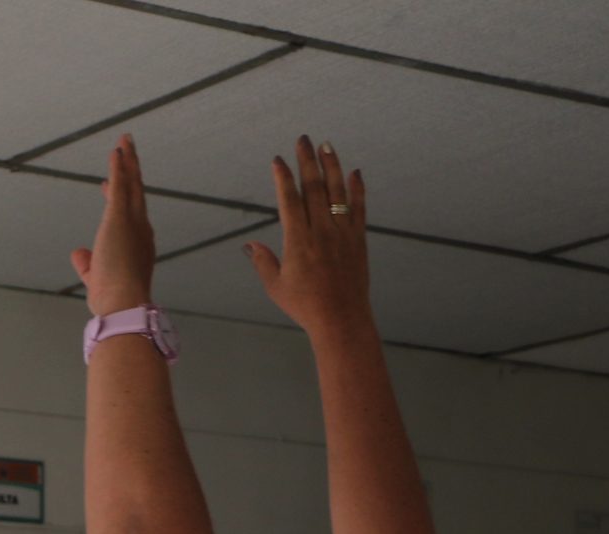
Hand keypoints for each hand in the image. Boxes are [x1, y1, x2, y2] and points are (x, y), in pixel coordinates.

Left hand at [71, 134, 155, 317]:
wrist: (123, 303)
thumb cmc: (113, 298)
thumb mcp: (95, 277)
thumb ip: (87, 264)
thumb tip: (78, 252)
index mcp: (137, 243)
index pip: (128, 214)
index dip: (119, 196)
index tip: (108, 184)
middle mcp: (140, 228)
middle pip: (136, 191)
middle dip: (132, 169)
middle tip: (127, 149)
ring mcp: (132, 221)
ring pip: (131, 183)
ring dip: (127, 160)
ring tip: (124, 141)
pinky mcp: (119, 218)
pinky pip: (120, 186)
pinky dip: (118, 167)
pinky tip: (116, 151)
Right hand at [248, 136, 371, 337]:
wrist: (341, 318)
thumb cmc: (304, 305)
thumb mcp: (275, 286)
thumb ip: (263, 261)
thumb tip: (250, 244)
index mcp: (297, 242)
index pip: (290, 201)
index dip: (284, 178)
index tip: (278, 160)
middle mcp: (321, 232)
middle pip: (313, 188)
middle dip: (307, 161)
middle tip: (303, 140)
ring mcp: (342, 233)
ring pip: (336, 192)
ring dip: (331, 166)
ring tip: (326, 146)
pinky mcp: (358, 239)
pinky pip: (358, 208)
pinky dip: (357, 189)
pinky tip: (354, 172)